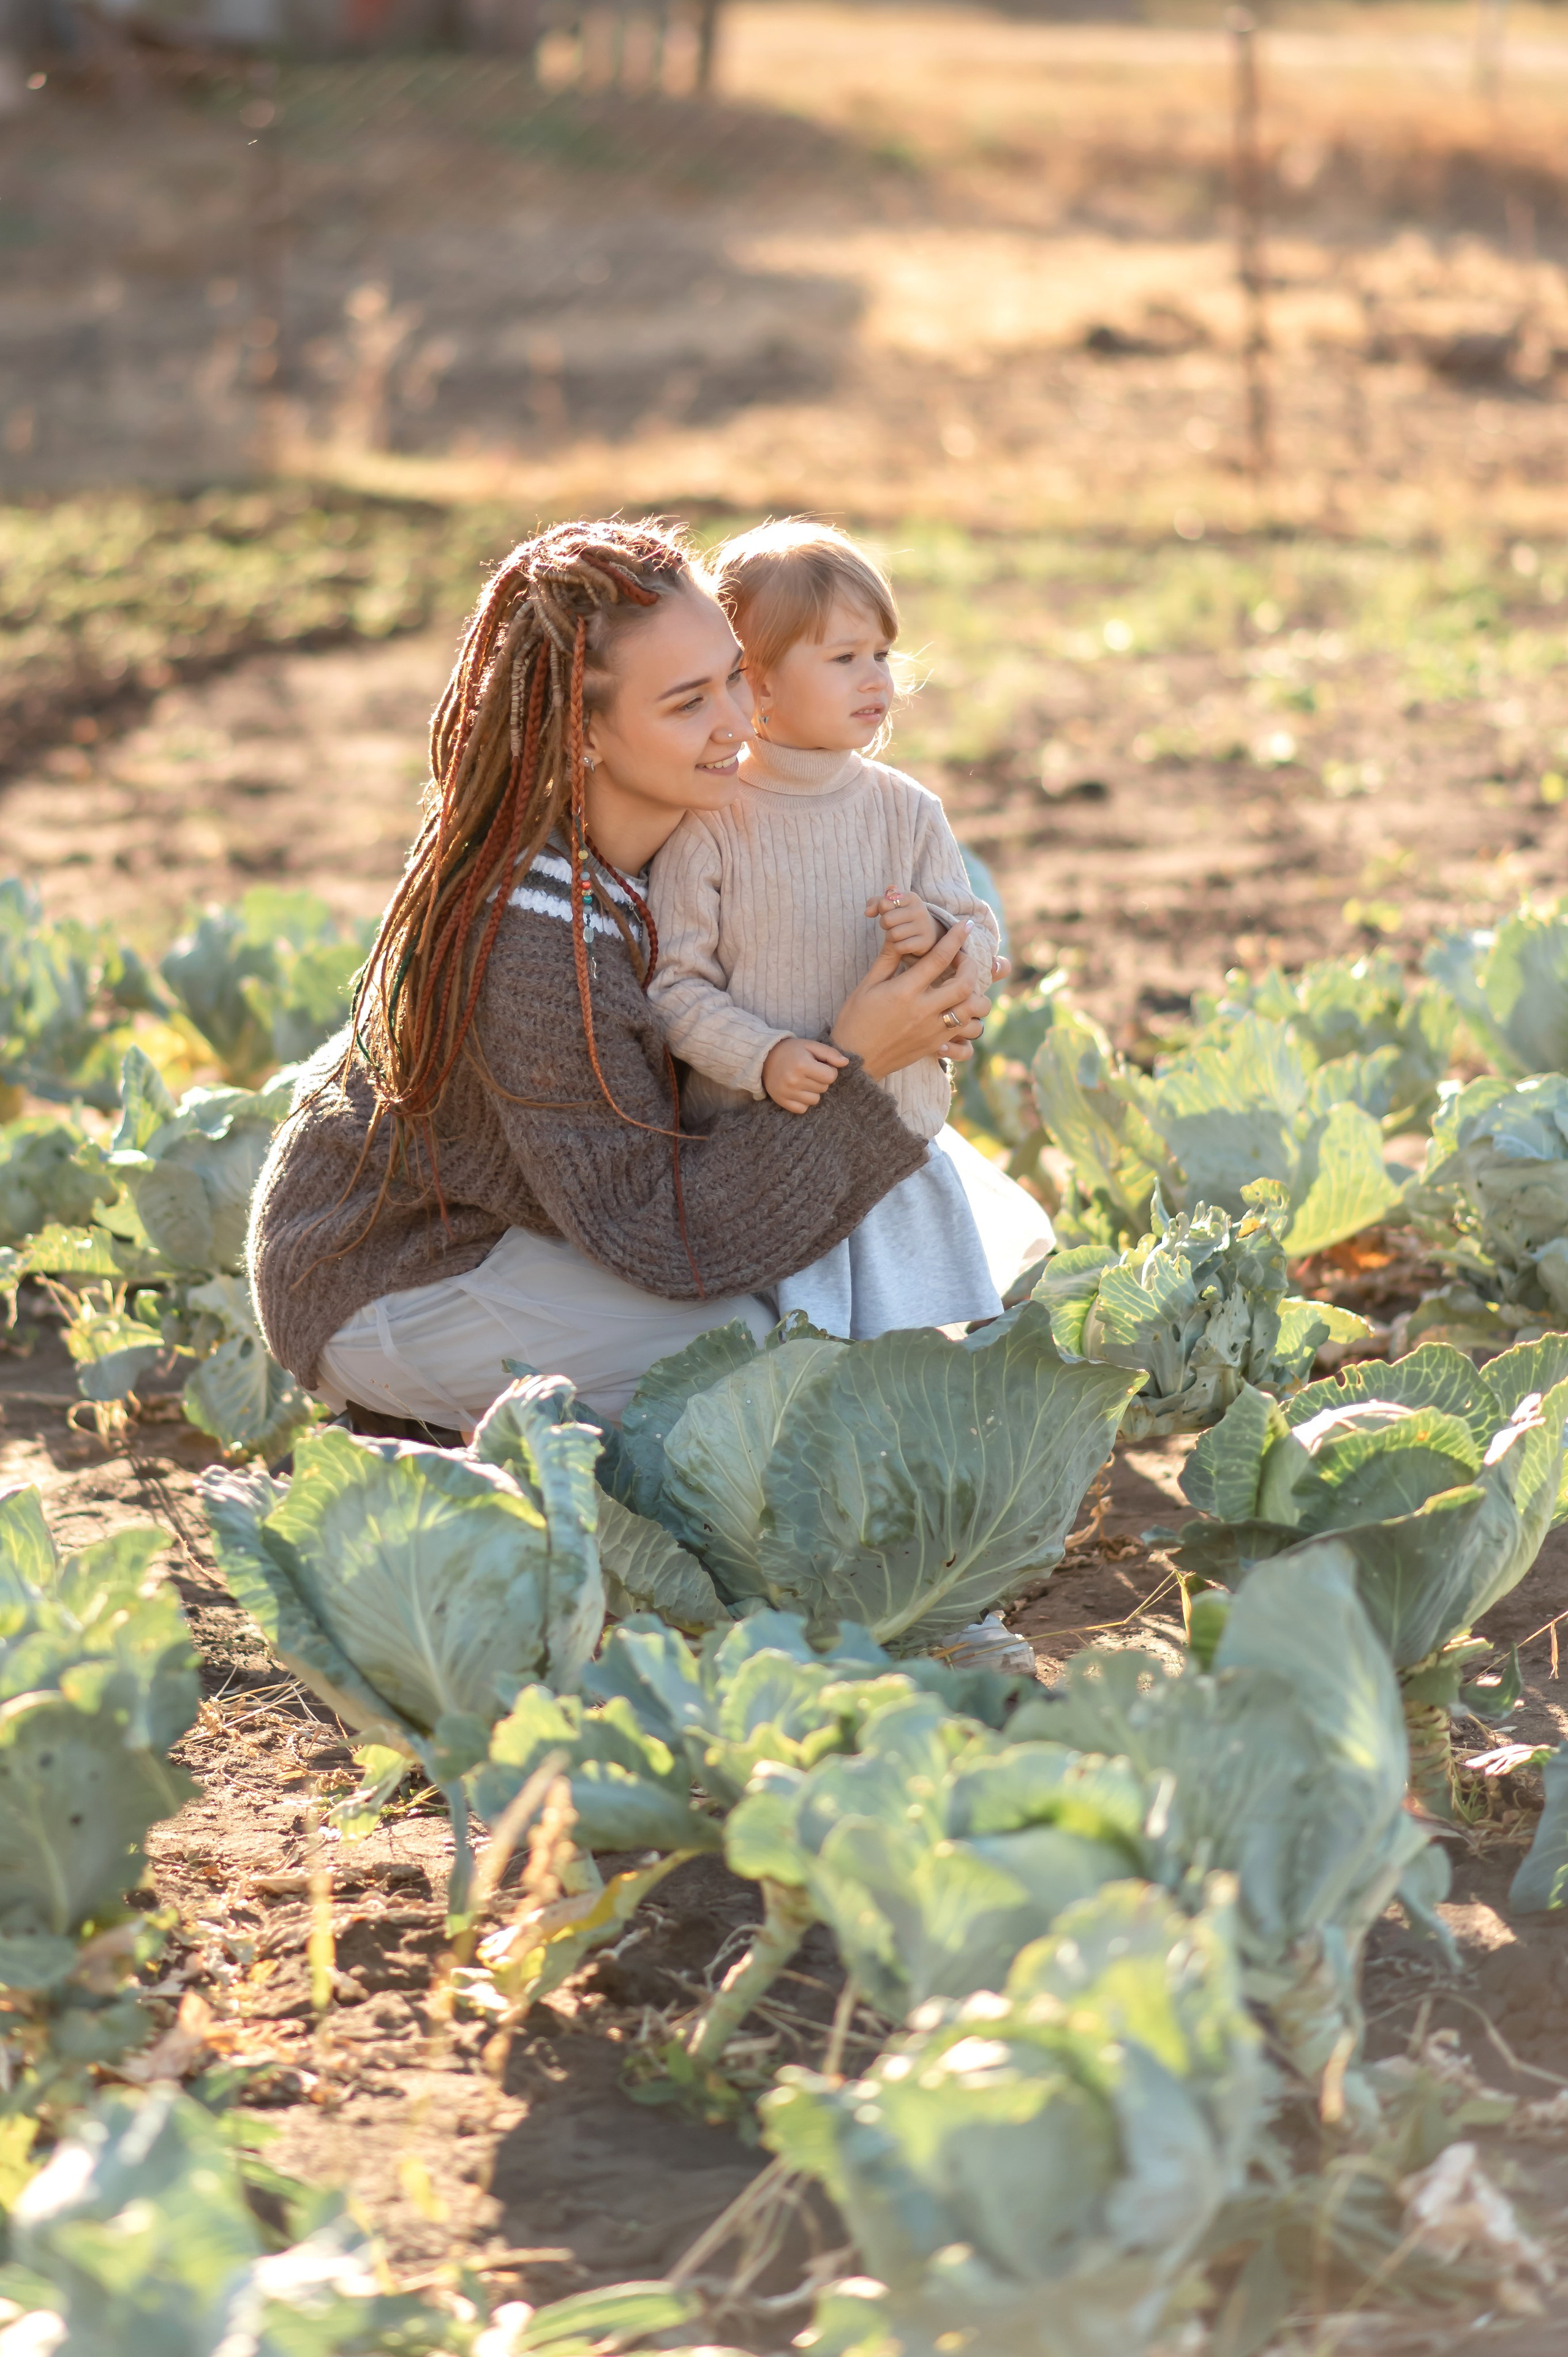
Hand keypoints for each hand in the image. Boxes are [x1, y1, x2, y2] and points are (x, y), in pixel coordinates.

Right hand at [763, 1035, 848, 1113]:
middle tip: (809, 1071)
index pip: (831, 1076)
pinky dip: (803, 1101)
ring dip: (813, 1091)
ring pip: (815, 1100)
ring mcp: (787, 1093)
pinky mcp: (782, 1101)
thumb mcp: (811, 1046)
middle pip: (824, 1088)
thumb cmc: (792, 1051)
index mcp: (802, 1064)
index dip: (829, 1070)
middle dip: (820, 1080)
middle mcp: (794, 1080)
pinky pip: (803, 1109)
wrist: (765, 1058)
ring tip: (803, 1080)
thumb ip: (830, 1053)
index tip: (820, 1065)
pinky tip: (797, 1090)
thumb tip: (845, 1063)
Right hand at [830, 922, 991, 1080]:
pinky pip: (966, 1036)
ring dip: (975, 996)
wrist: (855, 1061)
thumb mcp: (867, 985)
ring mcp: (932, 1031)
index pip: (938, 959)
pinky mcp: (936, 1046)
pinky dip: (969, 1021)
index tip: (966, 926)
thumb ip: (888, 958)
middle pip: (964, 984)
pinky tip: (959, 1012)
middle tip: (963, 960)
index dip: (955, 938)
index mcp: (904, 991)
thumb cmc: (856, 1019)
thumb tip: (901, 934)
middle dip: (970, 966)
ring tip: (965, 988)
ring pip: (972, 1012)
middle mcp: (923, 1011)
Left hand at [866, 888, 939, 958]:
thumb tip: (867, 913)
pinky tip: (904, 944)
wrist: (929, 932)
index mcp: (911, 897)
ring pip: (893, 935)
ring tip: (899, 935)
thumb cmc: (904, 916)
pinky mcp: (925, 942)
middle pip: (887, 920)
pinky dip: (898, 948)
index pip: (883, 904)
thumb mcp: (892, 905)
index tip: (891, 912)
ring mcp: (924, 926)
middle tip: (892, 926)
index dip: (882, 911)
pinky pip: (900, 947)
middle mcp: (919, 910)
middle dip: (885, 925)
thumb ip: (875, 903)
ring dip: (890, 938)